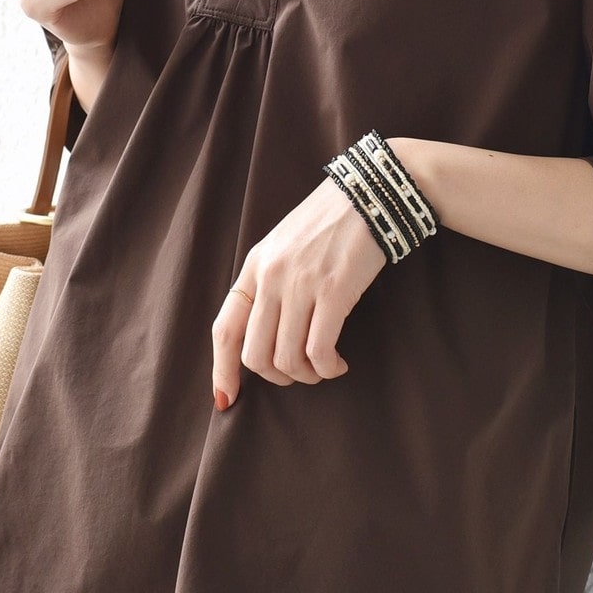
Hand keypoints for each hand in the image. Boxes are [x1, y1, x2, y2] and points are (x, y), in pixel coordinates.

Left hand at [211, 175, 389, 408]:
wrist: (370, 193)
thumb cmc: (330, 222)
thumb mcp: (284, 245)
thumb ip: (270, 282)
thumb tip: (265, 333)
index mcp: (254, 266)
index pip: (224, 329)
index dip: (222, 370)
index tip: (226, 399)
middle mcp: (271, 277)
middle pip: (255, 354)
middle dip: (276, 377)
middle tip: (298, 374)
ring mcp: (300, 284)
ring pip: (288, 358)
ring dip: (307, 375)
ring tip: (323, 368)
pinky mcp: (333, 291)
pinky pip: (319, 350)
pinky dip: (327, 367)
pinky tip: (338, 364)